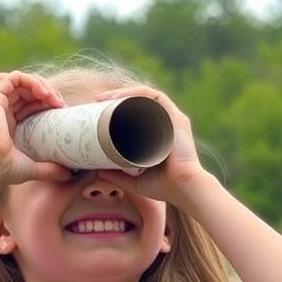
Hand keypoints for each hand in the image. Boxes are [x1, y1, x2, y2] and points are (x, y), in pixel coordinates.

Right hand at [0, 71, 70, 185]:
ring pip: (21, 79)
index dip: (47, 101)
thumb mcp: (34, 168)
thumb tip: (69, 175)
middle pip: (26, 88)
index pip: (30, 102)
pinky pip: (14, 76)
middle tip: (59, 103)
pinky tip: (42, 93)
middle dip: (47, 91)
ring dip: (40, 83)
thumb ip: (50, 169)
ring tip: (52, 97)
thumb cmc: (6, 169)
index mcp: (9, 122)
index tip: (61, 110)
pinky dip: (30, 80)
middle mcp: (1, 110)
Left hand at [93, 86, 204, 204]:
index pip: (137, 114)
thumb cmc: (164, 187)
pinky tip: (119, 97)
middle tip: (96, 103)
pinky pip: (155, 97)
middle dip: (117, 99)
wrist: (184, 188)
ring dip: (123, 93)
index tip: (96, 113)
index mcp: (159, 135)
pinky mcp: (176, 118)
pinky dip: (136, 94)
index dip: (117, 110)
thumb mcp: (135, 181)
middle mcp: (166, 124)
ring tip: (103, 99)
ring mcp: (172, 119)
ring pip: (144, 97)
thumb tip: (97, 172)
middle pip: (139, 103)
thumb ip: (117, 176)